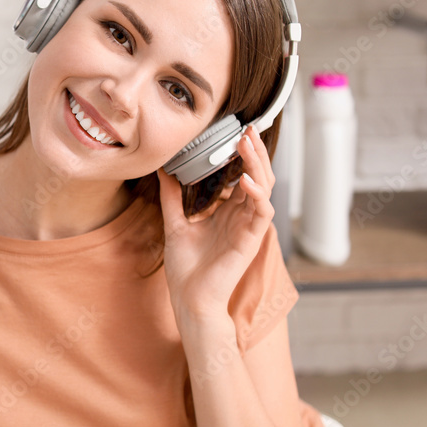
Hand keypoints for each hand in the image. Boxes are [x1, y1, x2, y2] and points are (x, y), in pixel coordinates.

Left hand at [156, 125, 275, 326]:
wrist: (189, 298)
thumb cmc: (186, 267)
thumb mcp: (174, 223)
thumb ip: (172, 197)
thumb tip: (163, 171)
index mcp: (226, 212)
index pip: (240, 176)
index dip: (241, 155)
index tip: (234, 132)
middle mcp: (240, 216)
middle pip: (256, 176)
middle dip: (254, 152)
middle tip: (247, 128)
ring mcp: (248, 227)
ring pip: (263, 188)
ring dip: (258, 165)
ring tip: (248, 144)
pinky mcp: (251, 239)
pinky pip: (262, 211)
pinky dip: (257, 194)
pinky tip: (247, 181)